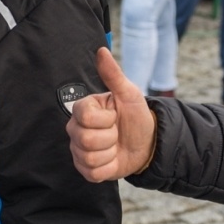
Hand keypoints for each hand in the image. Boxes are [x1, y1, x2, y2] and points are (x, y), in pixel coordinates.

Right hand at [67, 47, 157, 181]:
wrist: (147, 142)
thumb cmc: (136, 116)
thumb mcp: (129, 93)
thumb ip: (113, 74)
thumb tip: (101, 51)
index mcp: (84, 109)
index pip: (85, 116)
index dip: (106, 119)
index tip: (115, 115)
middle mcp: (76, 129)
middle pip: (85, 139)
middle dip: (110, 137)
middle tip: (116, 132)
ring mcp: (79, 150)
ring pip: (89, 157)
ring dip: (109, 153)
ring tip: (115, 146)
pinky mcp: (85, 169)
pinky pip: (92, 173)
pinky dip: (107, 168)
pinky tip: (112, 158)